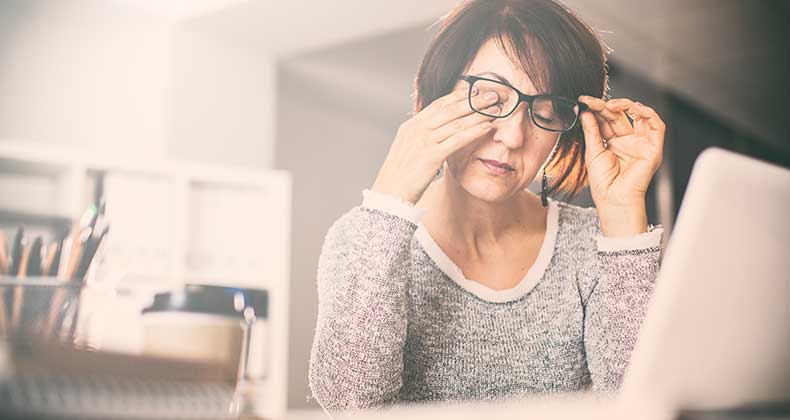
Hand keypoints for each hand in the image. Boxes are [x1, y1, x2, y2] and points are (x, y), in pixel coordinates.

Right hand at [371, 87, 499, 203]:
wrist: (389, 194)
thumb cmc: (400, 177)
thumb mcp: (407, 150)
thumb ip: (420, 138)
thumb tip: (436, 133)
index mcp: (410, 127)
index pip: (437, 105)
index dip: (458, 97)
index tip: (474, 91)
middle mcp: (416, 130)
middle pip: (450, 110)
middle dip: (473, 101)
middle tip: (492, 95)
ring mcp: (423, 142)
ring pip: (456, 123)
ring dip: (479, 114)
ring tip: (495, 109)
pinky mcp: (431, 156)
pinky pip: (458, 140)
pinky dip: (475, 131)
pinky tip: (487, 127)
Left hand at [577, 96, 665, 235]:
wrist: (613, 199)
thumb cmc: (603, 183)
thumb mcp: (592, 152)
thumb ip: (591, 131)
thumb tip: (586, 112)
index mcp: (613, 142)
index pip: (606, 119)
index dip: (596, 109)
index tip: (583, 101)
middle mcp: (628, 140)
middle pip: (619, 115)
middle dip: (605, 105)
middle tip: (592, 101)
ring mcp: (641, 143)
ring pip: (639, 115)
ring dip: (626, 105)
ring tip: (610, 105)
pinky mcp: (653, 148)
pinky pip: (656, 125)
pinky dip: (648, 113)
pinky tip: (634, 108)